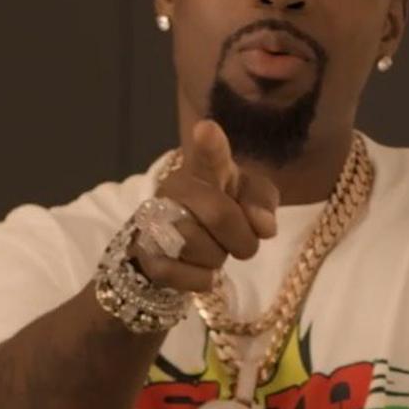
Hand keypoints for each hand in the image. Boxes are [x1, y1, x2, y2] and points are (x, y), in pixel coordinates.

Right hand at [133, 119, 279, 293]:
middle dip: (242, 239)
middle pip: (219, 215)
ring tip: (213, 252)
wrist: (174, 246)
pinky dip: (200, 280)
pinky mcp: (144, 253)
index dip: (210, 144)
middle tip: (243, 245)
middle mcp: (175, 188)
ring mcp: (154, 219)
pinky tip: (199, 270)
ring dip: (217, 259)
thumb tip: (264, 227)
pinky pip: (183, 275)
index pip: (209, 156)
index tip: (207, 129)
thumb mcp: (247, 200)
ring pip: (200, 248)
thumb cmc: (218, 213)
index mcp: (205, 170)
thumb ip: (263, 203)